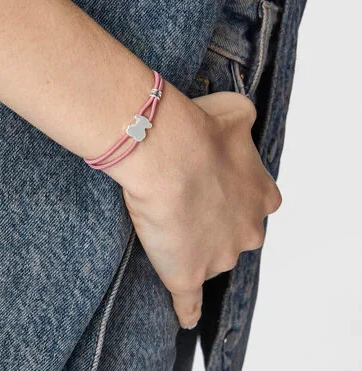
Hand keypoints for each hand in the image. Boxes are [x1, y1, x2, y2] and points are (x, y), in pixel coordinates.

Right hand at [116, 87, 281, 328]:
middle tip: (187, 204)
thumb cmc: (199, 131)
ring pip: (211, 260)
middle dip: (216, 224)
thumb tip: (241, 117)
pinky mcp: (188, 274)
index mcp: (262, 196)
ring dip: (195, 250)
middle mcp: (248, 231)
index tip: (210, 184)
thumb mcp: (233, 111)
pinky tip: (186, 316)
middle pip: (236, 236)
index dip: (230, 195)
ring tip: (166, 227)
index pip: (255, 205)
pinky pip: (190, 301)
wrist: (169, 154)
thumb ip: (243, 119)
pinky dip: (188, 309)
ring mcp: (220, 257)